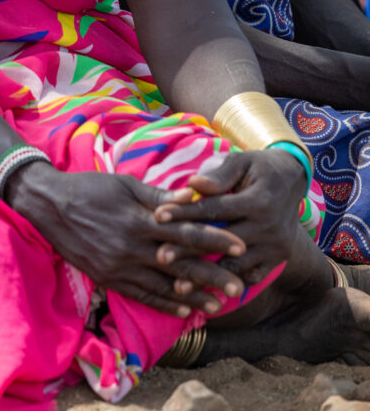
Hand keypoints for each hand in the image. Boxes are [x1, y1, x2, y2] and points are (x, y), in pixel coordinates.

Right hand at [9, 164, 248, 317]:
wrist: (48, 206)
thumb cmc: (89, 188)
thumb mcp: (124, 184)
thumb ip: (159, 196)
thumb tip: (192, 197)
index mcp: (139, 220)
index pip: (185, 232)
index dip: (214, 239)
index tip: (240, 245)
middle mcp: (132, 247)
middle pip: (180, 265)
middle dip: (212, 275)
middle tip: (240, 286)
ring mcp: (119, 267)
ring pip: (164, 286)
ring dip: (194, 296)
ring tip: (219, 304)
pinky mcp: (108, 278)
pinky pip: (142, 296)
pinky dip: (165, 304)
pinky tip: (185, 310)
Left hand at [153, 148, 306, 284]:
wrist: (293, 180)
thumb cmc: (258, 167)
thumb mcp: (242, 162)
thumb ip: (219, 175)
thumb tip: (193, 184)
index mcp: (259, 201)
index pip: (215, 209)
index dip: (185, 213)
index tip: (157, 215)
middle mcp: (270, 228)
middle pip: (222, 243)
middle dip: (189, 250)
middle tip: (160, 257)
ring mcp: (276, 248)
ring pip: (235, 265)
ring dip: (206, 276)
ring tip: (177, 283)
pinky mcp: (278, 260)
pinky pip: (251, 277)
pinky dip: (228, 282)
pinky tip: (204, 289)